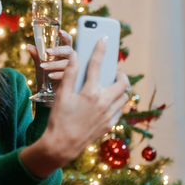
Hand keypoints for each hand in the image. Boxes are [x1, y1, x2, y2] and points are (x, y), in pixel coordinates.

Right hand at [21, 37, 129, 177]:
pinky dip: (118, 102)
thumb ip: (70, 74)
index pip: (97, 65)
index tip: (104, 39)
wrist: (62, 145)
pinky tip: (109, 101)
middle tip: (113, 70)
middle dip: (120, 74)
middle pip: (122, 83)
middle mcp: (104, 103)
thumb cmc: (59, 119)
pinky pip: (120, 110)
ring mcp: (109, 115)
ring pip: (124, 97)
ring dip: (121, 88)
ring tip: (113, 84)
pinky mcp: (109, 125)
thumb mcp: (61, 95)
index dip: (100, 50)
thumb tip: (74, 56)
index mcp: (91, 93)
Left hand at [27, 30, 72, 89]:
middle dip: (58, 50)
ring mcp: (72, 68)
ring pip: (67, 63)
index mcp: (63, 53)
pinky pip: (66, 75)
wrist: (48, 93)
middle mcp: (69, 59)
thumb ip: (36, 55)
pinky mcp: (71, 79)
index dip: (65, 35)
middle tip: (47, 52)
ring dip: (54, 64)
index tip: (59, 31)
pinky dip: (57, 74)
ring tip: (43, 67)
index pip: (67, 41)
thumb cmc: (46, 76)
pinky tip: (50, 76)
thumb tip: (28, 46)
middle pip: (69, 51)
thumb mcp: (40, 64)